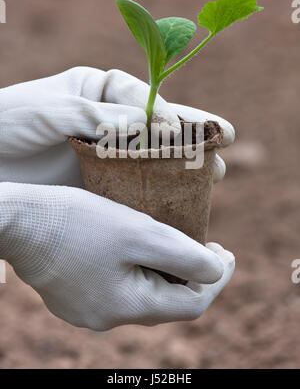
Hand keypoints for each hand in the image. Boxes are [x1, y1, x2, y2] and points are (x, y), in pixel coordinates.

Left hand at [0, 67, 233, 185]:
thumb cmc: (5, 125)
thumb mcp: (48, 110)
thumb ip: (95, 116)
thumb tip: (148, 125)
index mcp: (98, 92)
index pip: (145, 98)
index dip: (171, 112)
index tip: (185, 129)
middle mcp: (108, 121)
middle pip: (159, 127)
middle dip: (193, 135)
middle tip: (224, 145)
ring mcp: (106, 155)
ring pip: (153, 160)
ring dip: (184, 167)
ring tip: (216, 175)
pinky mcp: (99, 186)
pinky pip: (134, 190)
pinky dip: (156, 196)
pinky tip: (178, 204)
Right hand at [0, 182, 234, 329]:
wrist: (20, 220)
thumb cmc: (78, 222)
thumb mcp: (139, 233)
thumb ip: (183, 256)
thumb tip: (216, 272)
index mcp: (128, 307)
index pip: (191, 304)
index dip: (216, 279)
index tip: (228, 251)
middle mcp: (107, 318)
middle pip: (166, 301)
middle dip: (190, 273)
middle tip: (204, 242)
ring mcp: (87, 308)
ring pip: (142, 293)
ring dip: (163, 270)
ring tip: (172, 240)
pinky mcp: (74, 294)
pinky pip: (119, 286)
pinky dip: (138, 269)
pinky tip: (136, 246)